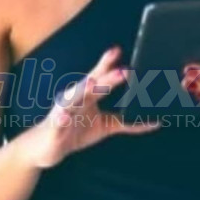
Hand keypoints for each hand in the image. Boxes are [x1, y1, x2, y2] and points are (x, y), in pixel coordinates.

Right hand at [23, 46, 160, 168]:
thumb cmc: (74, 132)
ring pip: (72, 99)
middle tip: (123, 70)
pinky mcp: (54, 129)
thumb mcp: (105, 126)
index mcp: (86, 96)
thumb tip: (154, 122)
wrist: (45, 149)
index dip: (108, 64)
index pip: (99, 77)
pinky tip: (64, 117)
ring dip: (82, 90)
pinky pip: (58, 124)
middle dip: (106, 78)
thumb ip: (127, 122)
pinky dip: (61, 120)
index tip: (119, 51)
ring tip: (92, 83)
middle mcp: (74, 100)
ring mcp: (63, 113)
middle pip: (90, 85)